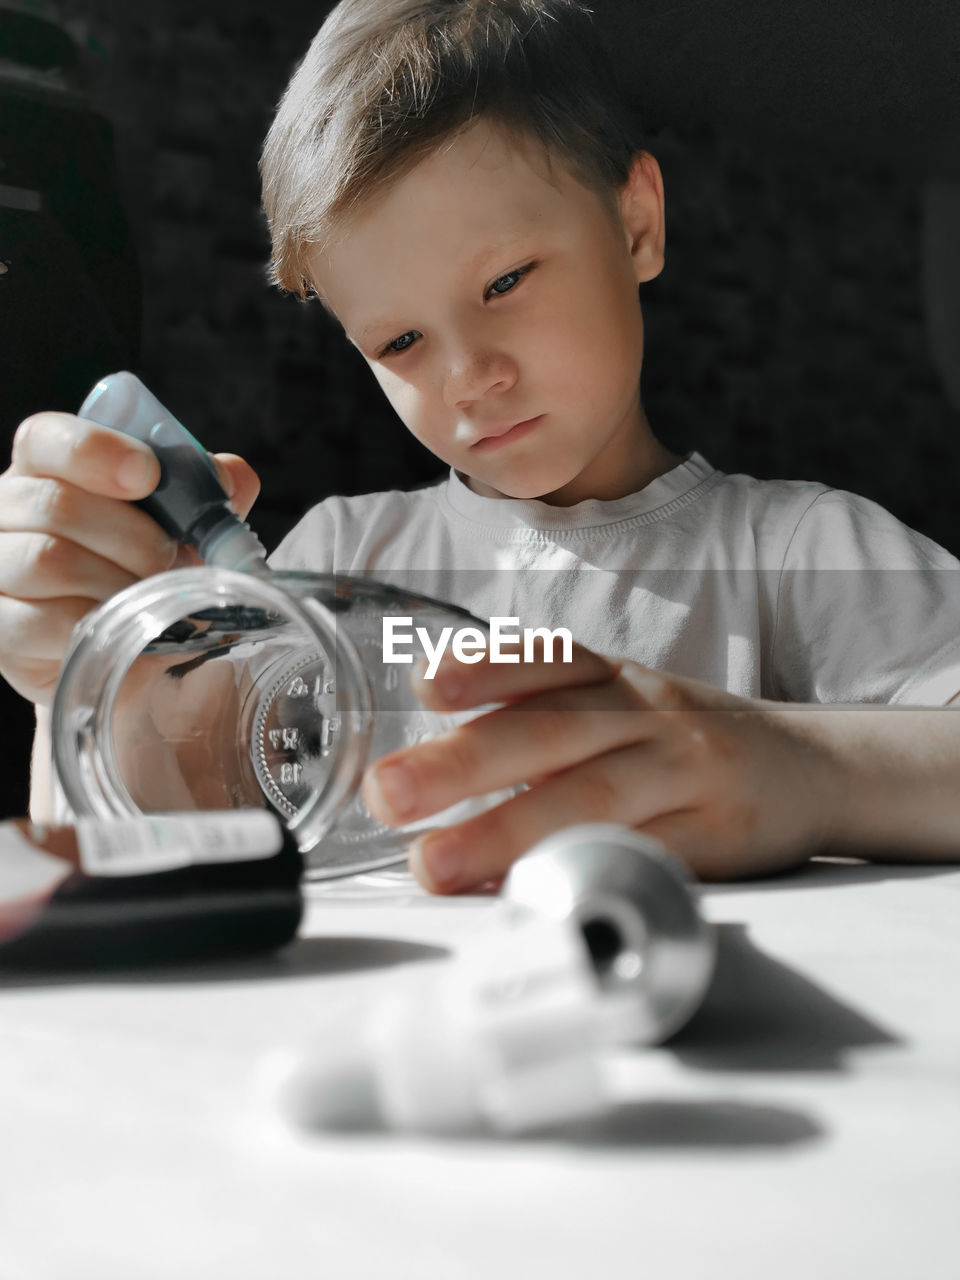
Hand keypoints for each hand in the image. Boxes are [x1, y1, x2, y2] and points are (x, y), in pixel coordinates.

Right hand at [0, 411, 259, 705]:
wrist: (133, 652)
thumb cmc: (148, 570)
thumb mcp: (184, 525)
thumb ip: (207, 492)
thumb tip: (233, 477)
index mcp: (47, 469)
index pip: (46, 439)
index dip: (96, 450)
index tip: (149, 475)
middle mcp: (6, 510)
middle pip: (56, 504)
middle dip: (132, 536)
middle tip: (170, 560)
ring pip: (47, 560)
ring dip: (118, 582)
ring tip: (152, 597)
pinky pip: (41, 621)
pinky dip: (97, 625)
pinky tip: (123, 629)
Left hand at [361, 642, 839, 891]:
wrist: (810, 766)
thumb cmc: (689, 743)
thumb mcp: (623, 707)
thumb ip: (543, 724)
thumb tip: (432, 764)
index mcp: (616, 681)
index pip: (548, 663)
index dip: (485, 670)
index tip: (426, 686)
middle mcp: (646, 716)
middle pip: (552, 732)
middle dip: (463, 761)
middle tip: (388, 792)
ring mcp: (683, 773)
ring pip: (591, 796)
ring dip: (505, 831)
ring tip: (434, 864)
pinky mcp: (713, 837)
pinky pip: (643, 855)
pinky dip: (582, 872)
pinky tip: (528, 893)